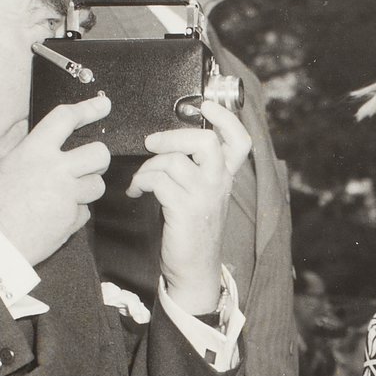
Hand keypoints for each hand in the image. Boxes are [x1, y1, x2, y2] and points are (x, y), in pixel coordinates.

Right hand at [0, 94, 111, 265]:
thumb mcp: (7, 167)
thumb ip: (35, 156)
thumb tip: (55, 153)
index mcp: (34, 150)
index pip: (67, 118)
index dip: (89, 109)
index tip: (103, 105)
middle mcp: (55, 169)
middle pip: (99, 153)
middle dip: (98, 160)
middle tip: (88, 166)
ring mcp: (66, 194)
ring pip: (97, 185)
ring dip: (86, 190)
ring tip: (62, 197)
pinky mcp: (71, 219)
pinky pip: (85, 212)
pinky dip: (74, 214)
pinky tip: (53, 217)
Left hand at [134, 101, 250, 312]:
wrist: (194, 270)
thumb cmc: (192, 230)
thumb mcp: (202, 195)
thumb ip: (195, 169)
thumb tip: (167, 142)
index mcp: (225, 177)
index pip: (239, 141)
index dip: (226, 118)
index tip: (206, 105)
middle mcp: (219, 183)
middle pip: (206, 141)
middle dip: (173, 135)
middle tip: (153, 142)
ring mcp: (203, 197)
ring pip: (173, 161)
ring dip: (148, 166)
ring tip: (140, 180)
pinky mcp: (184, 210)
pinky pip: (158, 181)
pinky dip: (140, 182)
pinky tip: (136, 192)